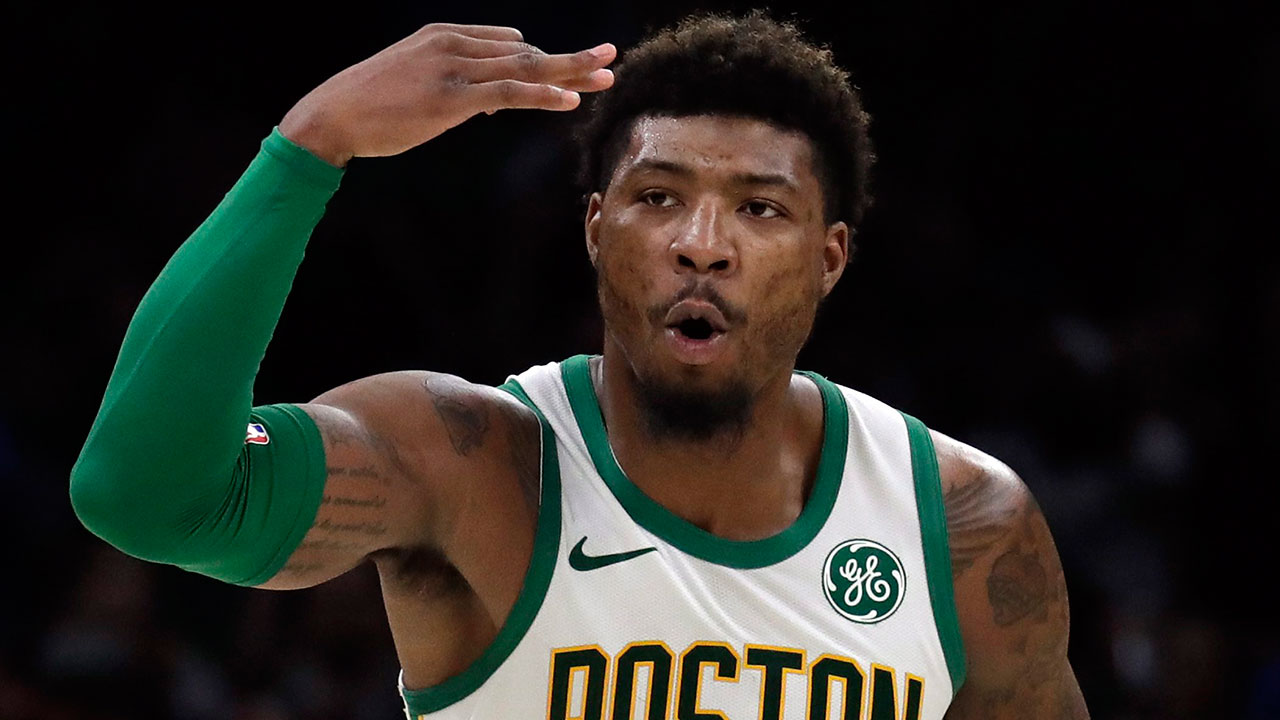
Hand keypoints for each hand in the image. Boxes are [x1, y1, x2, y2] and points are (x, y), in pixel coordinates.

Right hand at [279, 23, 615, 166]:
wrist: (332, 115)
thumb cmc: (370, 105)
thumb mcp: (416, 84)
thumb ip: (457, 87)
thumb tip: (490, 103)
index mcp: (445, 36)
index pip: (508, 45)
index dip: (543, 63)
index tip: (571, 76)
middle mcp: (454, 44)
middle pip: (526, 51)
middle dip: (570, 58)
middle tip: (609, 60)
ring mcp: (454, 68)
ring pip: (525, 67)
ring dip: (569, 71)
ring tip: (605, 75)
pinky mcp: (452, 97)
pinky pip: (508, 93)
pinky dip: (541, 95)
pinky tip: (569, 100)